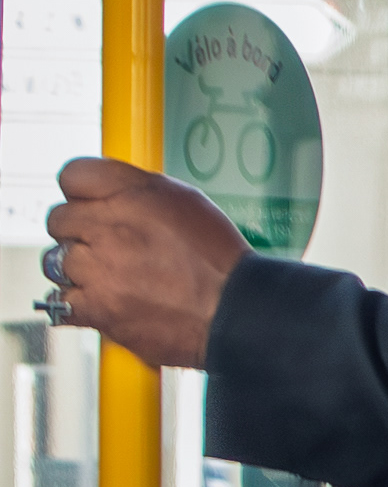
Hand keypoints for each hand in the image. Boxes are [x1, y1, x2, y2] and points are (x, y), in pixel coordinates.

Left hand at [46, 159, 248, 368]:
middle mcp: (112, 226)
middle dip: (78, 231)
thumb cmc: (217, 260)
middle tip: (102, 245)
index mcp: (134, 193)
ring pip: (57, 260)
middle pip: (58, 219)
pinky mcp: (97, 308)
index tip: (87, 205)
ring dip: (78, 269)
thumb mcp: (184, 201)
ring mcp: (100, 269)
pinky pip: (62, 299)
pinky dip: (78, 303)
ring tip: (108, 277)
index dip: (80, 192)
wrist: (231, 311)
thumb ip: (136, 191)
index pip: (73, 175)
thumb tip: (107, 191)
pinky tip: (103, 301)